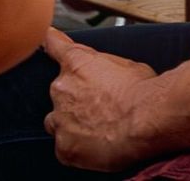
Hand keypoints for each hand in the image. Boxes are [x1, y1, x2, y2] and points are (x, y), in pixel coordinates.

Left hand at [43, 28, 158, 170]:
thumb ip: (103, 66)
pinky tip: (97, 148)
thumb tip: (106, 72)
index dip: (50, 42)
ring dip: (71, 124)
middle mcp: (61, 87)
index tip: (44, 39)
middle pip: (59, 92)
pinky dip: (77, 149)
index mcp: (76, 62)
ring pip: (57, 122)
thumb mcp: (125, 64)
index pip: (53, 44)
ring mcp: (60, 119)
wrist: (145, 121)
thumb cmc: (142, 91)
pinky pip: (64, 148)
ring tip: (98, 131)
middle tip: (100, 108)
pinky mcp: (65, 147)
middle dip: (74, 99)